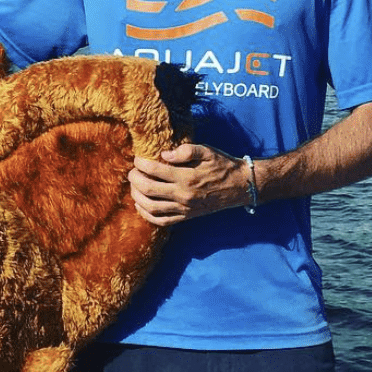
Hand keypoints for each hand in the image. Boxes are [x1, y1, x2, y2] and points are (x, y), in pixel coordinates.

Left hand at [127, 143, 250, 226]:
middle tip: (132, 171)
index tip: (137, 159)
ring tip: (134, 186)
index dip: (141, 164)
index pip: (155, 170)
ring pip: (151, 207)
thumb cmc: (222, 165)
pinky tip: (141, 205)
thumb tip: (164, 155)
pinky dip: (147, 215)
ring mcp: (184, 209)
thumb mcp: (207, 151)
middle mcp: (184, 195)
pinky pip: (161, 221)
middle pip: (148, 189)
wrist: (240, 186)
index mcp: (188, 177)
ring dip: (137, 196)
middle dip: (134, 179)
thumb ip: (186, 151)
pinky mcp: (186, 217)